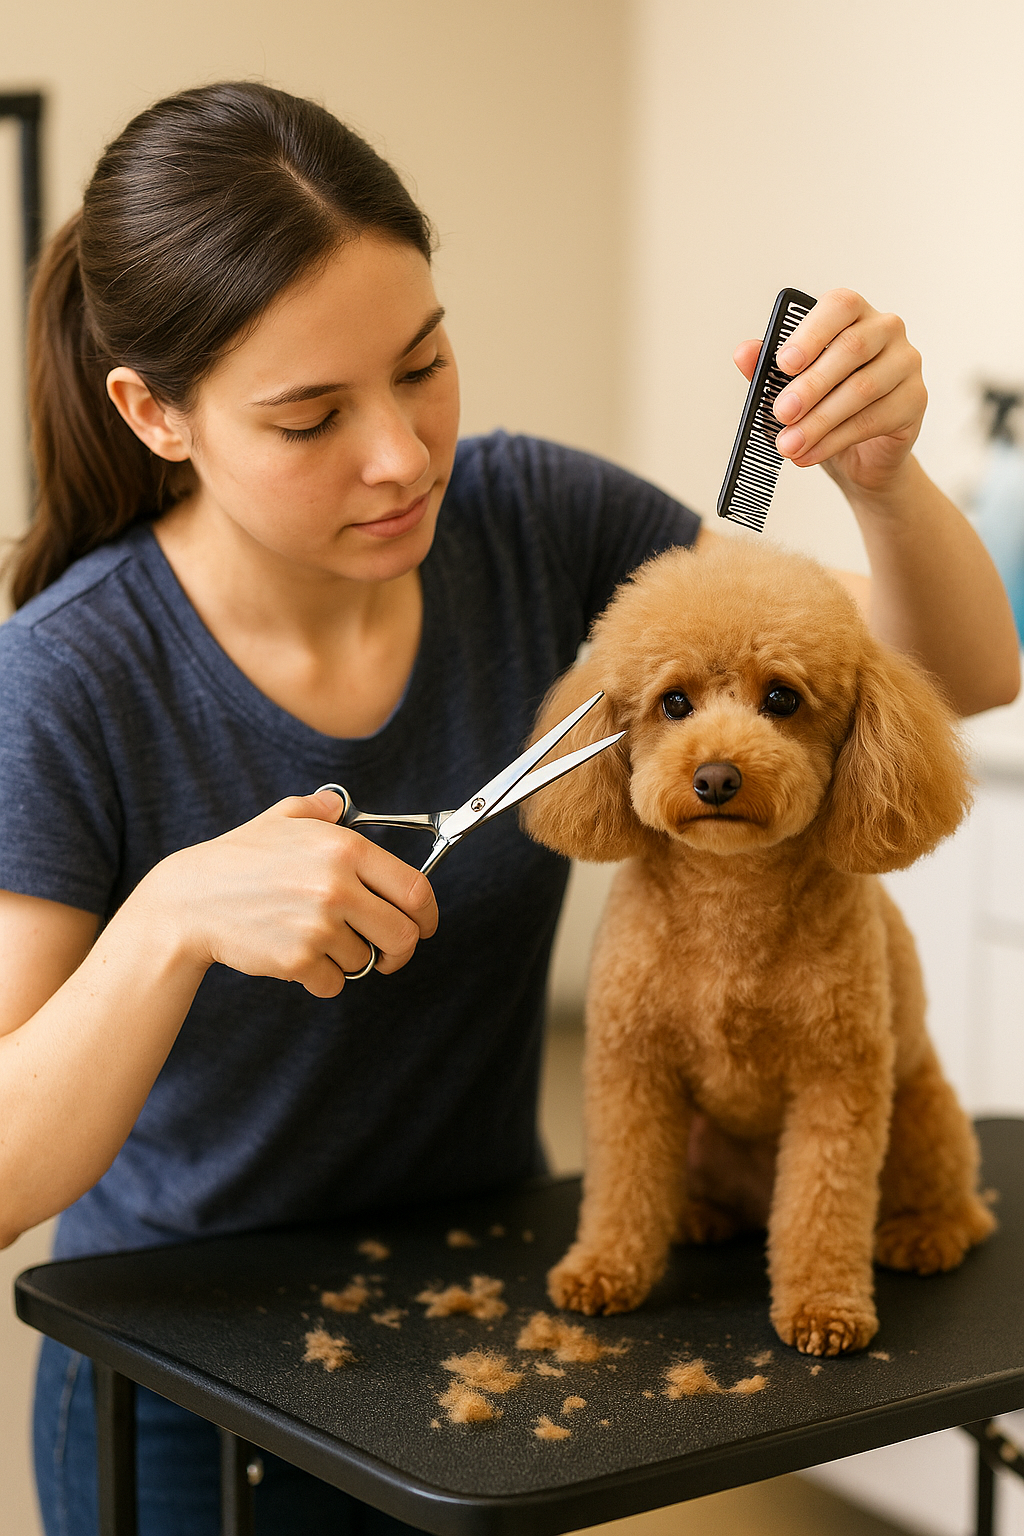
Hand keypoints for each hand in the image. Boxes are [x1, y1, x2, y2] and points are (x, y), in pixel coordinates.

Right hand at [156, 790, 437, 995]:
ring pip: (364, 961)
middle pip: (403, 935)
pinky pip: (334, 983)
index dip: (428, 916)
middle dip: (399, 950)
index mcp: (345, 849)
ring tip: (315, 939)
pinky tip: (296, 956)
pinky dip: (321, 979)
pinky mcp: (297, 960)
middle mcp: (337, 886)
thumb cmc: (237, 859)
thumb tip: (339, 807)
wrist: (189, 901)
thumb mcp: (281, 818)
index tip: (424, 926)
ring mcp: (318, 925)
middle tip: (385, 953)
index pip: (415, 890)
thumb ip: (319, 810)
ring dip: (348, 959)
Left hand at [733, 288, 926, 495]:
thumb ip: (768, 367)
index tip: (784, 363)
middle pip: (851, 349)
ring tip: (788, 444)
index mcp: (853, 314)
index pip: (840, 306)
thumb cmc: (824, 405)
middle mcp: (886, 330)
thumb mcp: (790, 387)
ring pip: (862, 388)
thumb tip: (744, 353)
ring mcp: (906, 363)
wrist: (860, 454)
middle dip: (810, 385)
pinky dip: (834, 440)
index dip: (812, 333)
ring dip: (819, 421)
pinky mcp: (916, 400)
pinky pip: (874, 419)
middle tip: (781, 413)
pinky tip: (809, 454)